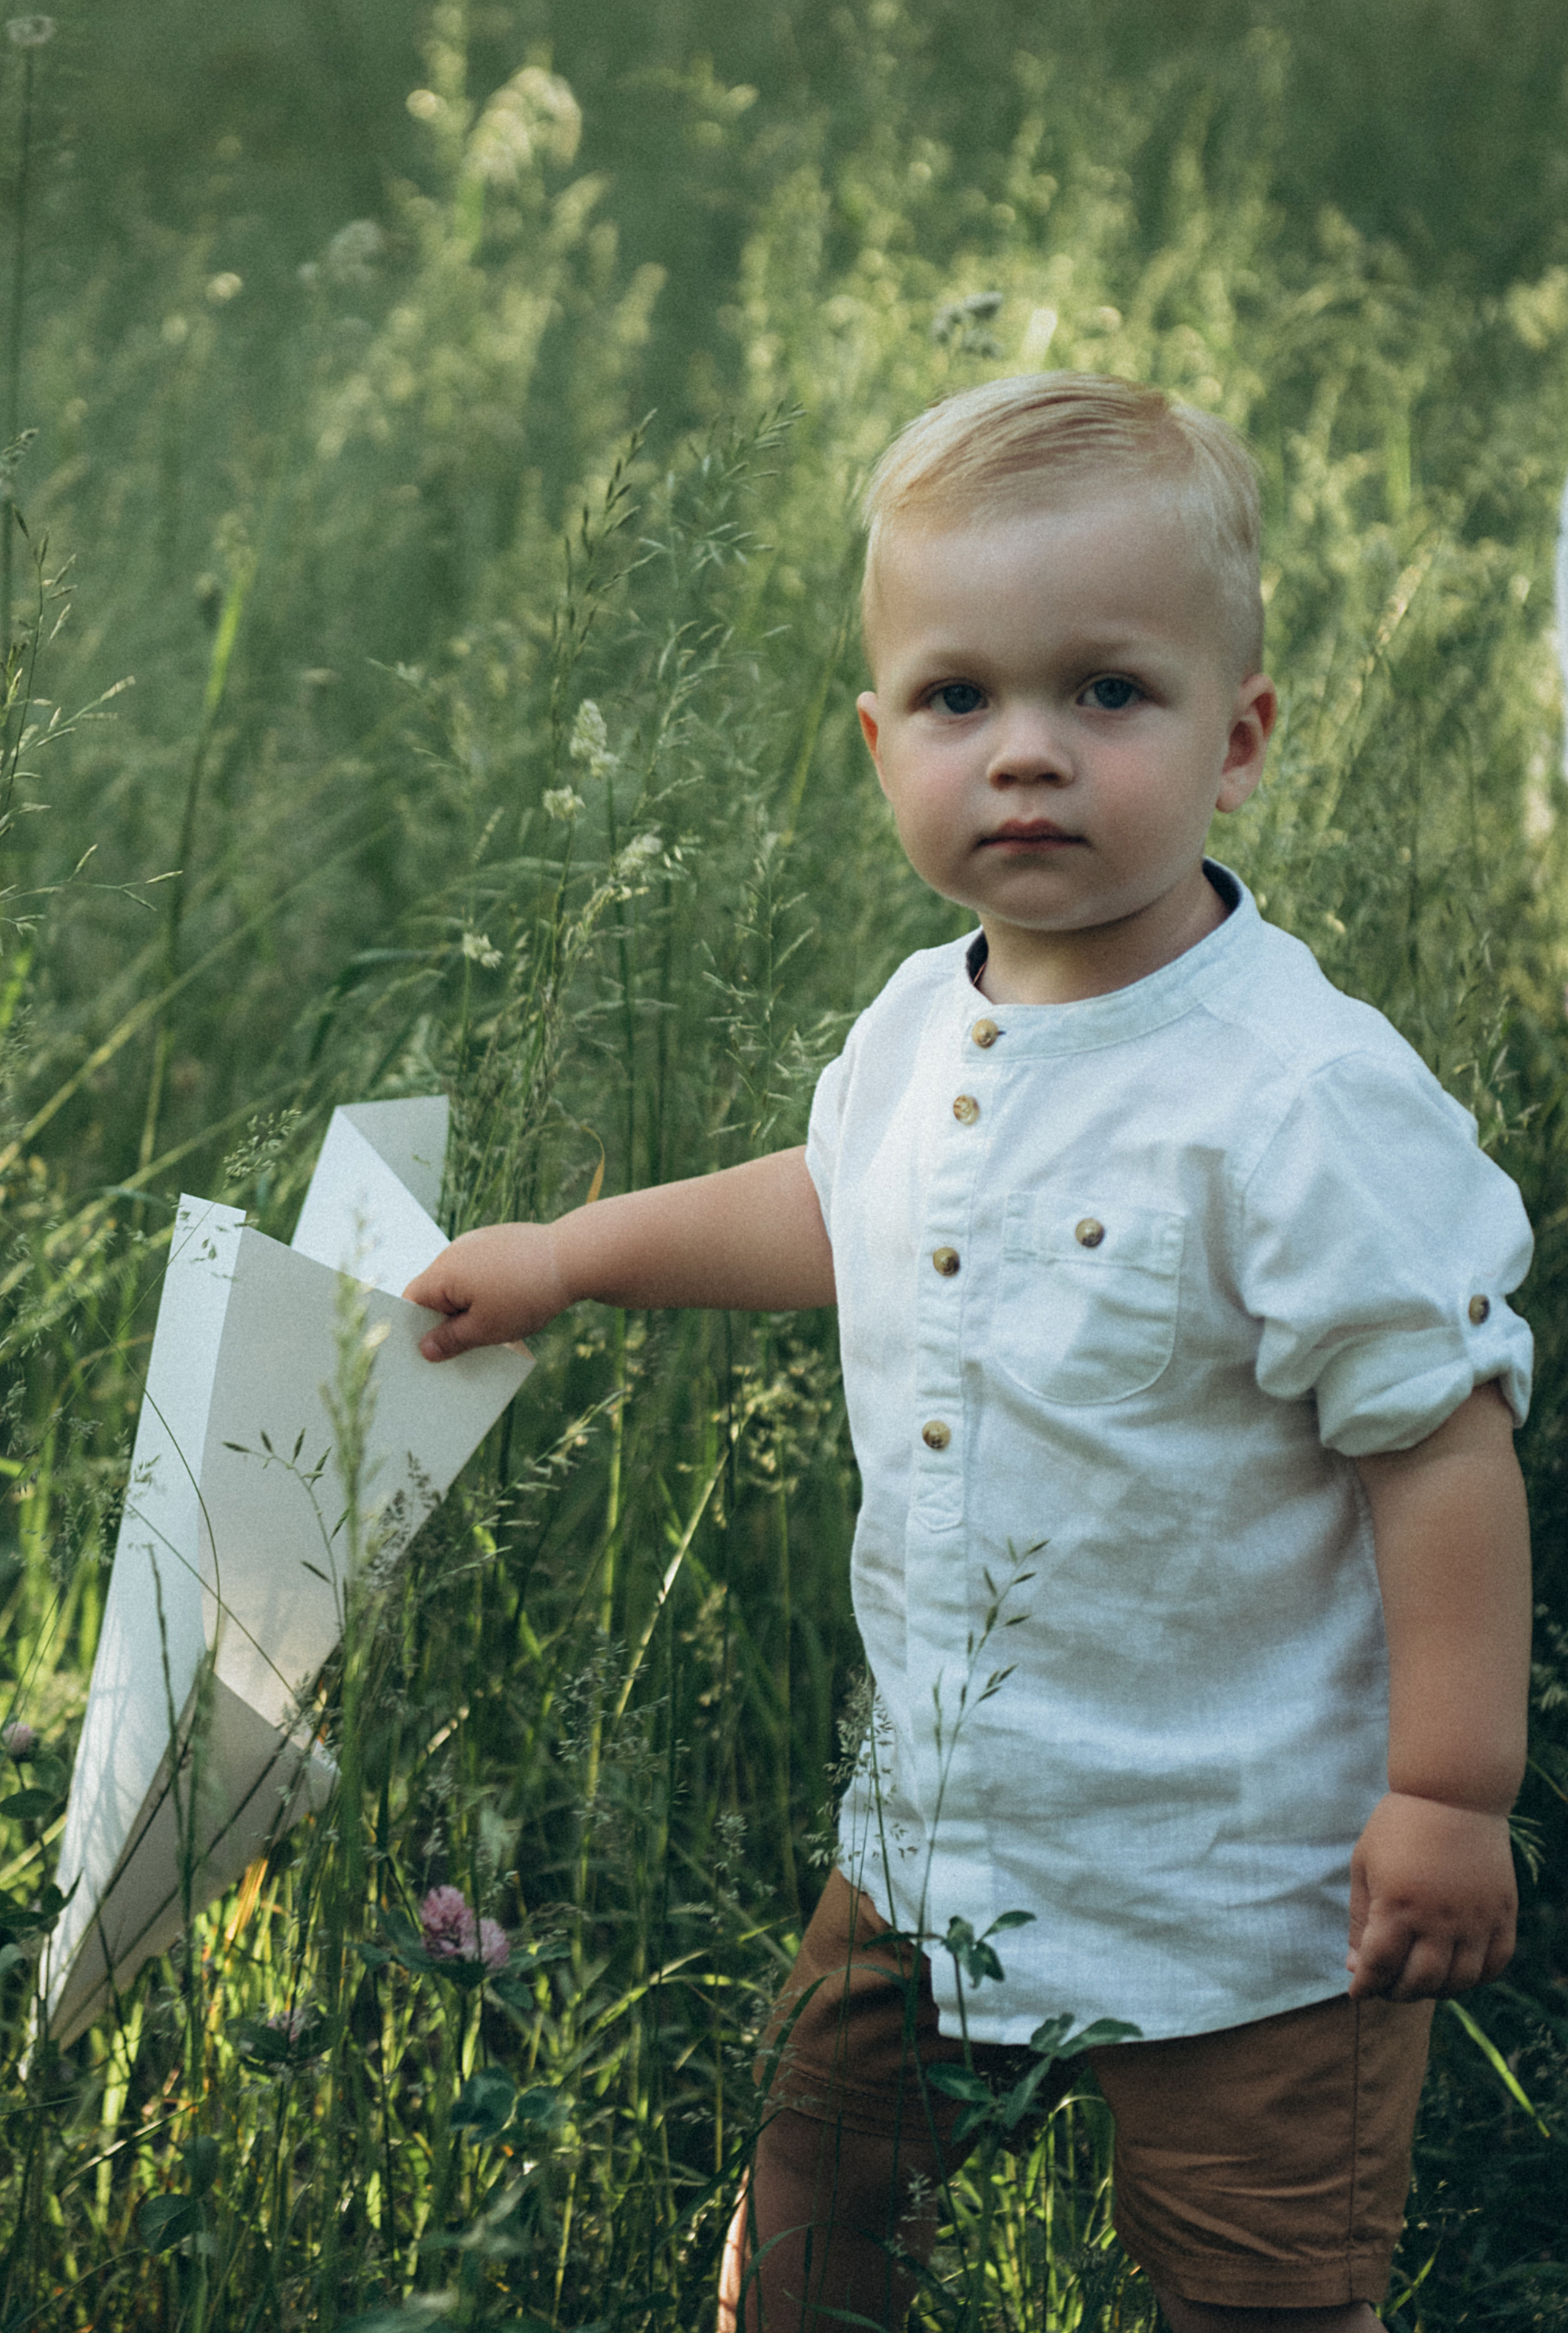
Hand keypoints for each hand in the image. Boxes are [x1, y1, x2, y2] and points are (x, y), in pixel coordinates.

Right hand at [402, 1223, 572, 1359]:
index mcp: (444, 1271)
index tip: (426, 1352)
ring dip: (471, 1306)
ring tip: (489, 1332)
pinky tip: (509, 1309)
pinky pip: (485, 1271)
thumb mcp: (486, 1329)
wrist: (575, 1258)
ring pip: (464, 1282)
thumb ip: (451, 1341)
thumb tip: (424, 1348)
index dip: (415, 1328)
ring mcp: (481, 1242)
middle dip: (446, 1321)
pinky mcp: (503, 1241)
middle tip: (459, 1351)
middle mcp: (456, 1251)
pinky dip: (490, 1290)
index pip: (413, 1300)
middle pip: (437, 1291)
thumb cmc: (527, 1295)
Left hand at [1346, 1790, 1515, 2000]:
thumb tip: (1354, 1966)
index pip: (1380, 1966)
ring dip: (1435, 1991)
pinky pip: (1495, 1964)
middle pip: (1420, 1982)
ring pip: (1458, 1981)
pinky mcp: (1502, 1913)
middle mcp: (1439, 1920)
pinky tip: (1457, 1972)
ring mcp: (1475, 1919)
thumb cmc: (1399, 1826)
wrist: (1453, 1794)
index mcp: (1398, 1906)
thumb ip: (1360, 1919)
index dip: (1365, 1985)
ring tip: (1419, 1982)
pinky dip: (1475, 1978)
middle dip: (1397, 1992)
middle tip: (1387, 1987)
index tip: (1357, 1991)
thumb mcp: (1365, 1866)